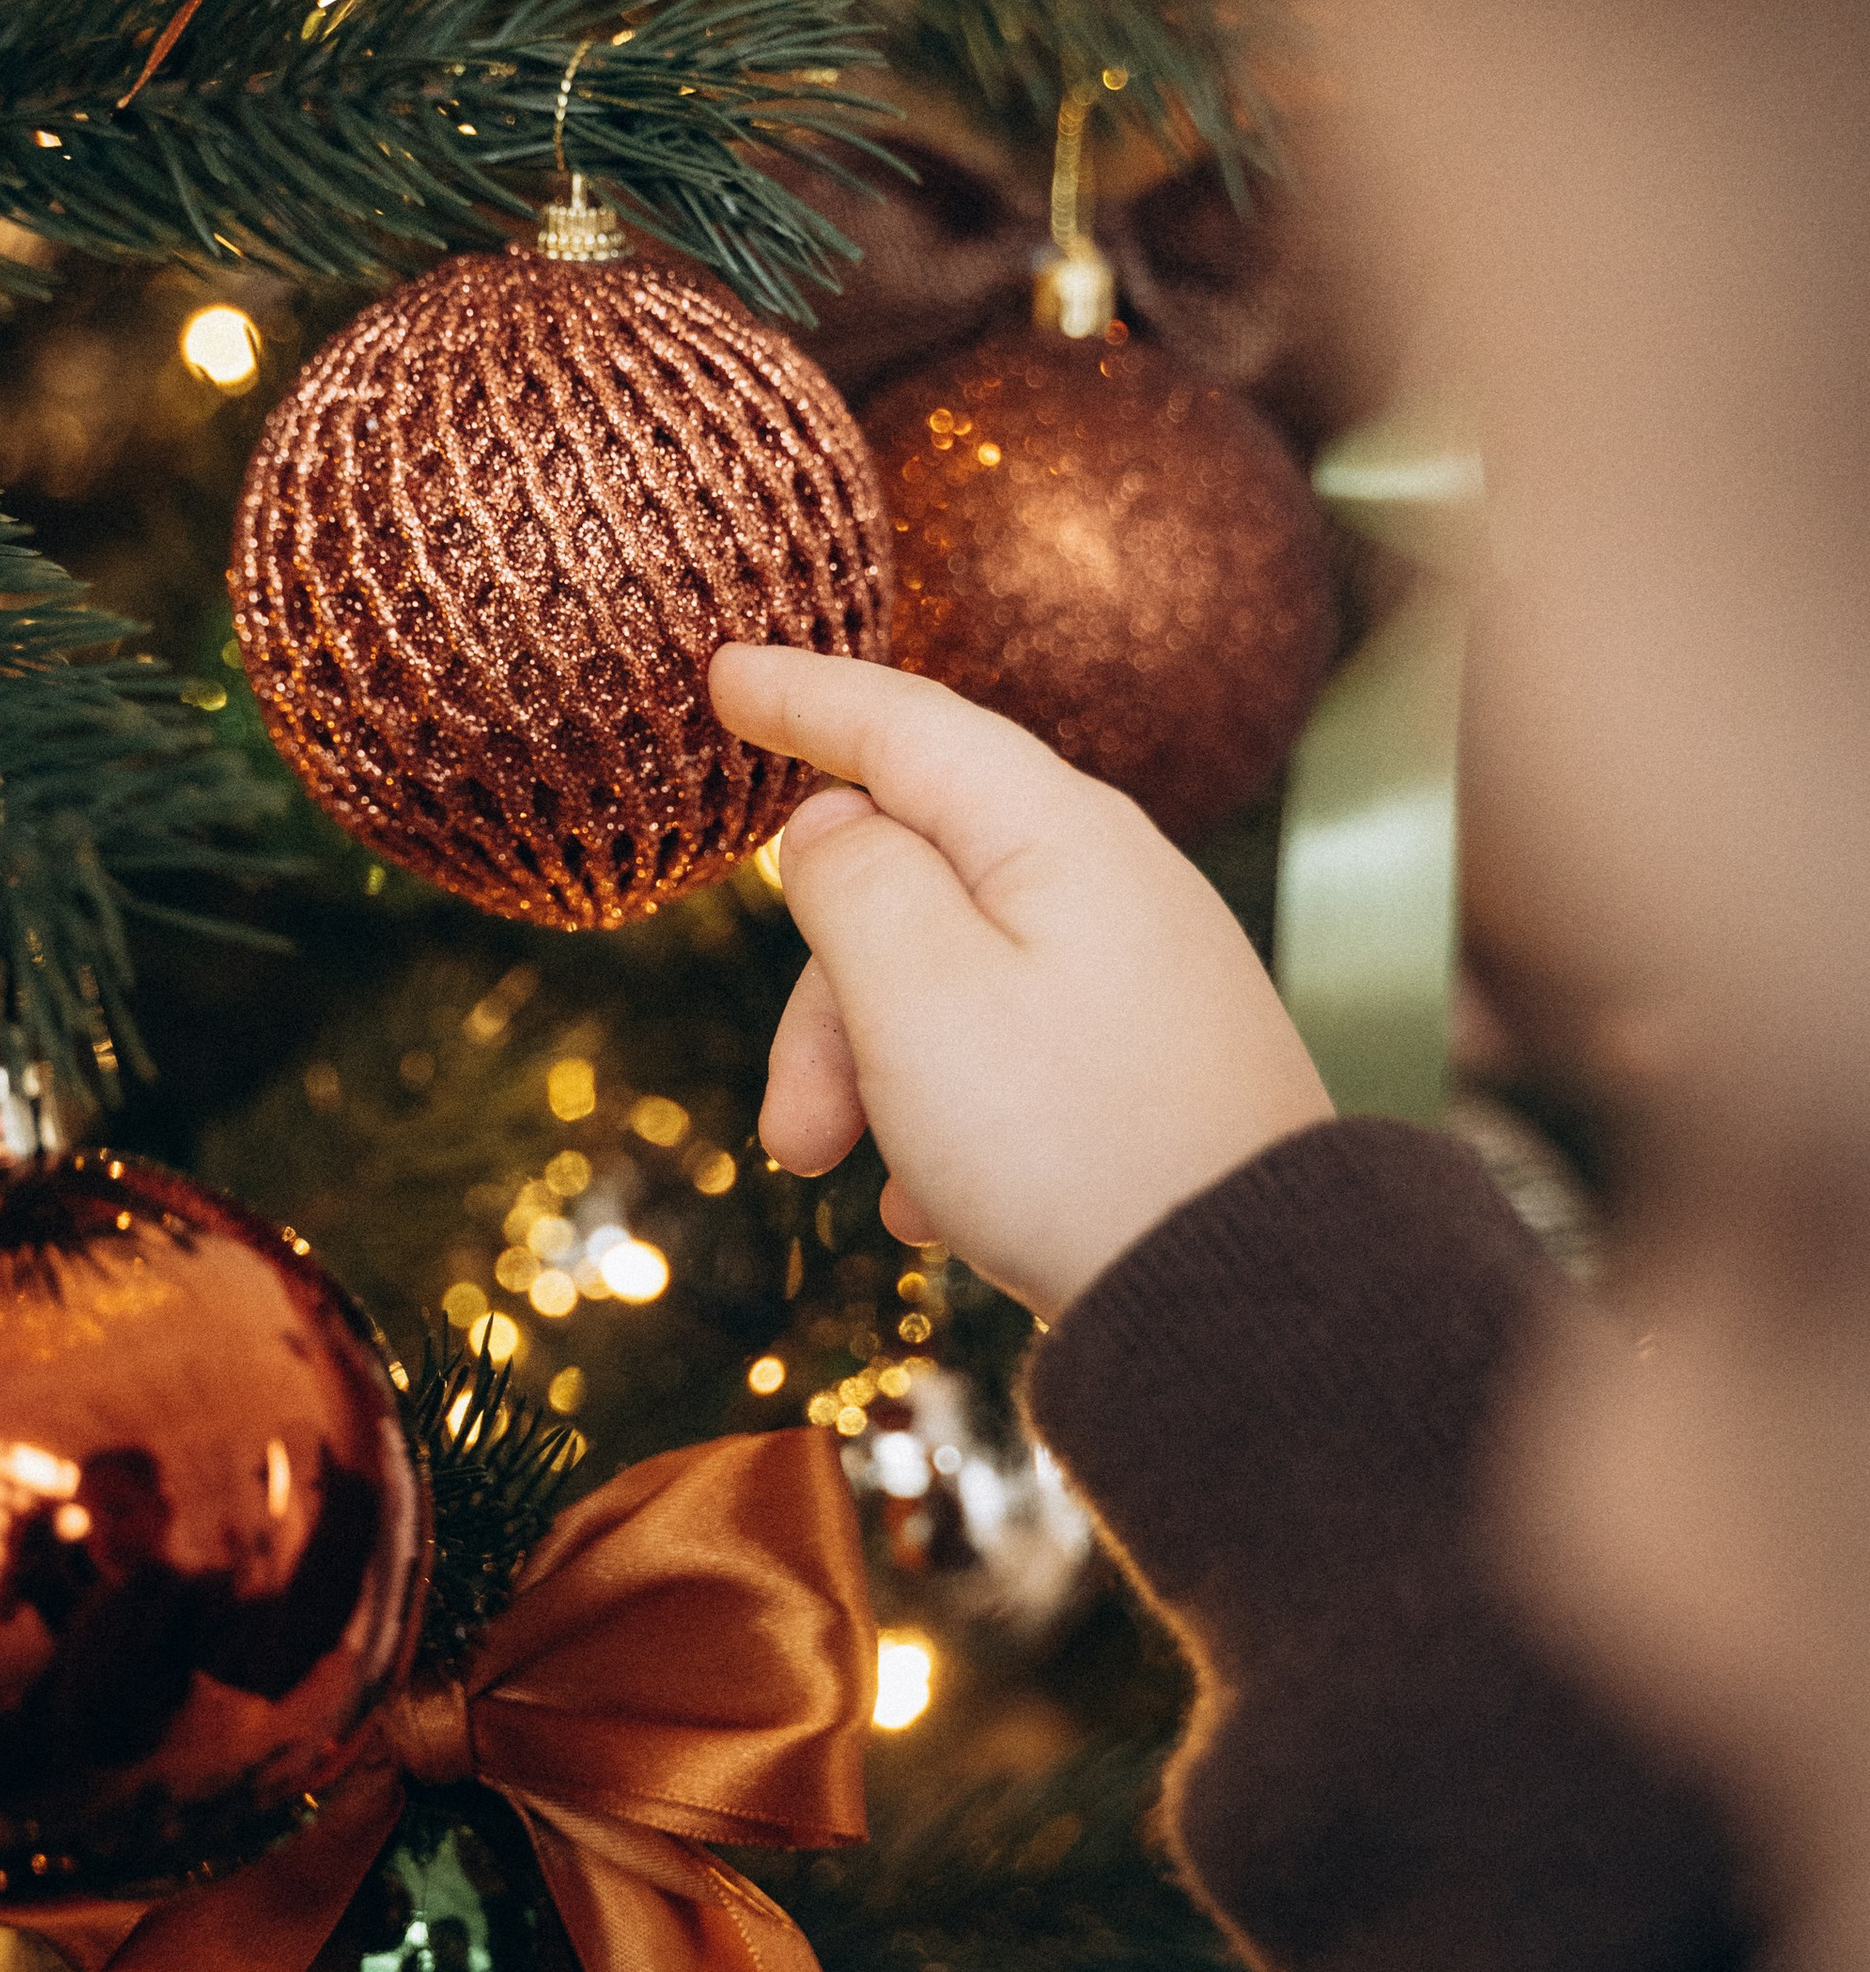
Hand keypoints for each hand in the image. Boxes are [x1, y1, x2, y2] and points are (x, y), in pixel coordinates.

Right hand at [709, 648, 1334, 1317]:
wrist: (1246, 1297)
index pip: (904, 724)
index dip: (802, 698)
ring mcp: (1140, 970)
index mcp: (1055, 832)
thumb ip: (852, 882)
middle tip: (794, 1137)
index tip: (725, 674)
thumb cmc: (1070, 1141)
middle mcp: (1109, 879)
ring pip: (951, 979)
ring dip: (877, 1075)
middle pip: (913, 882)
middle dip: (825, 1000)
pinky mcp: (1153, 1055)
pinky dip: (948, 1115)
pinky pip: (1010, 1050)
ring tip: (876, 1193)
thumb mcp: (917, 997)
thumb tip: (835, 821)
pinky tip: (939, 1208)